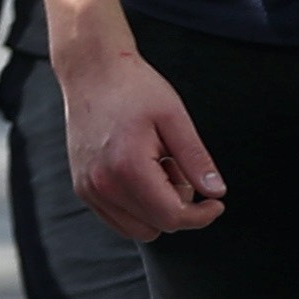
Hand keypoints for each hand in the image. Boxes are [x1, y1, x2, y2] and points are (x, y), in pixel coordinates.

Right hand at [56, 34, 225, 240]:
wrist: (92, 70)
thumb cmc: (133, 87)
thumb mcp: (174, 116)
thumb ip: (196, 159)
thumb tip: (216, 192)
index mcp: (128, 168)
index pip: (172, 217)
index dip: (201, 216)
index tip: (216, 203)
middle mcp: (102, 185)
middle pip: (155, 228)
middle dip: (176, 206)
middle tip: (176, 165)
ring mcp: (88, 189)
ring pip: (136, 228)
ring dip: (155, 208)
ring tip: (156, 166)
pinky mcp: (83, 187)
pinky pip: (117, 218)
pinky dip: (136, 205)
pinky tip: (139, 170)